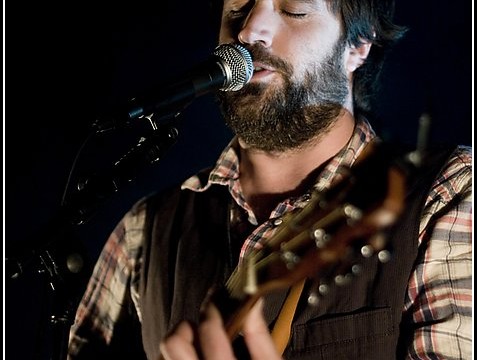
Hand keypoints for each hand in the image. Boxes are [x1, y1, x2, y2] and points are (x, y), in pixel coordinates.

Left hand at [159, 298, 281, 359]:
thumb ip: (260, 337)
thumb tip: (252, 302)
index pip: (209, 330)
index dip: (212, 308)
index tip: (217, 300)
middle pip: (173, 344)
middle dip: (186, 327)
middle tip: (201, 324)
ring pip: (165, 354)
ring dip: (180, 343)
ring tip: (198, 344)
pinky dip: (178, 357)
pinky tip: (195, 357)